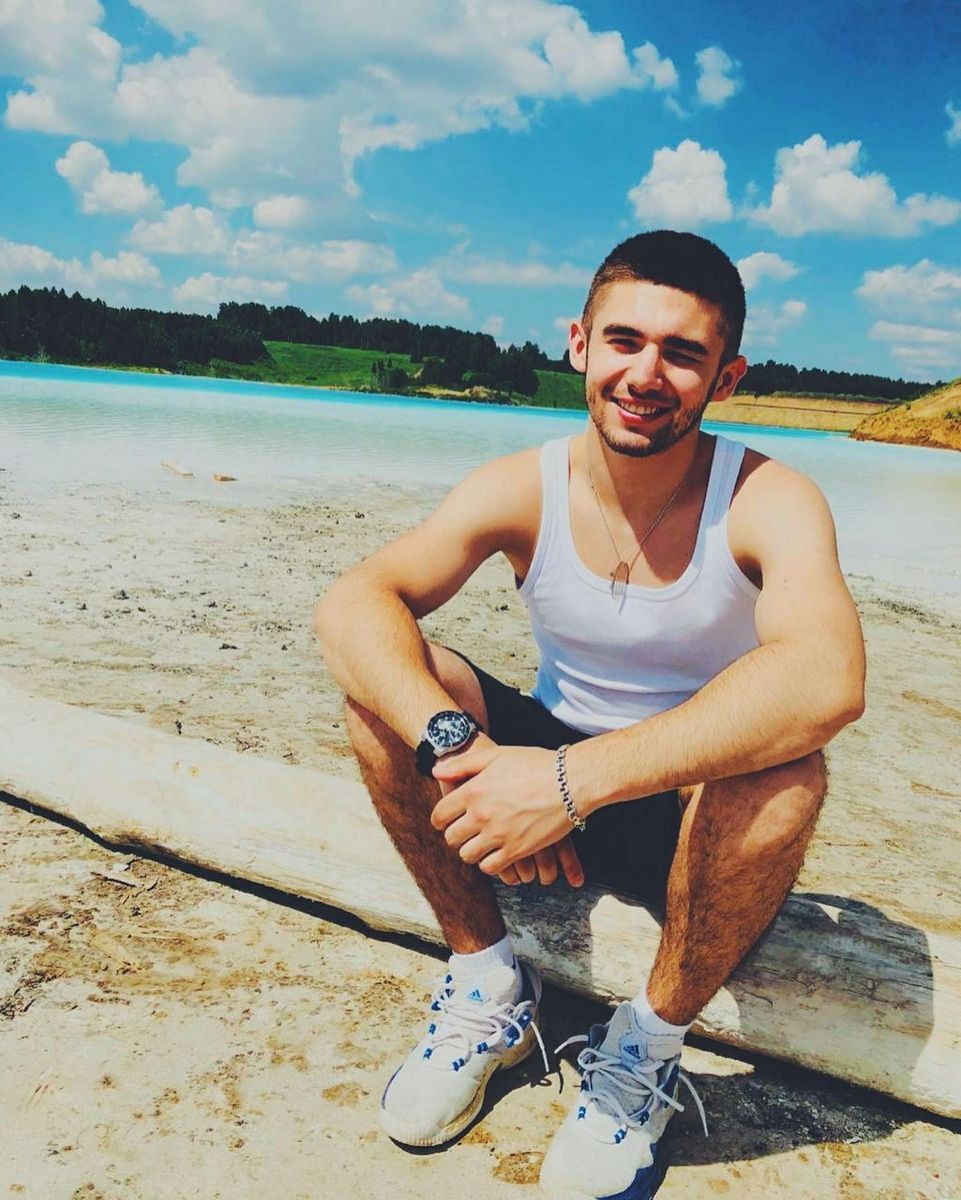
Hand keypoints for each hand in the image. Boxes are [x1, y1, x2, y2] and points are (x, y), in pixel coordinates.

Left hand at [431, 739, 580, 880]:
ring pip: (468, 855)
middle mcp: (481, 815)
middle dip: (456, 835)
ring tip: (481, 843)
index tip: (446, 820)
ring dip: (472, 850)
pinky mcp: (517, 850)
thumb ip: (463, 765)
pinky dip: (490, 863)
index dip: (440, 819)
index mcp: (473, 791)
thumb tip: (436, 771)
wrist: (570, 781)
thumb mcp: (496, 756)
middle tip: (465, 831)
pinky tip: (497, 853)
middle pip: (452, 838)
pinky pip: (491, 868)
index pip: (440, 815)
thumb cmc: (535, 764)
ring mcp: (498, 835)